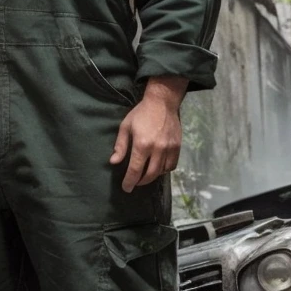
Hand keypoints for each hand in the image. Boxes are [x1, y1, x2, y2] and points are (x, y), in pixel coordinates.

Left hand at [109, 76, 187, 192]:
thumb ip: (120, 146)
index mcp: (142, 145)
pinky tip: (158, 168)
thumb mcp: (126, 127)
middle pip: (149, 175)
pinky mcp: (177, 147)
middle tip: (134, 183)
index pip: (135, 170)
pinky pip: (172, 165)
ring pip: (161, 172)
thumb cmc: (141, 114)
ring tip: (144, 175)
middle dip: (140, 182)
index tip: (126, 188)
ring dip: (152, 177)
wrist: (163, 102)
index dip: (129, 182)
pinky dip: (164, 170)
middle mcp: (157, 149)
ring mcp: (169, 149)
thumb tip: (114, 162)